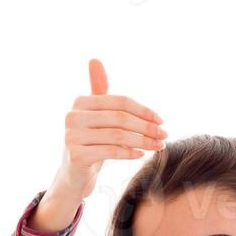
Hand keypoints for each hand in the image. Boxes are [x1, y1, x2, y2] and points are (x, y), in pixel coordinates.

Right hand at [39, 58, 166, 221]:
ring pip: (118, 135)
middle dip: (146, 127)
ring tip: (158, 146)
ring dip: (143, 141)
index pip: (120, 101)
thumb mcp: (95, 116)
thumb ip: (99, 91)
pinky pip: (111, 151)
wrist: (74, 176)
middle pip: (120, 118)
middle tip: (164, 135)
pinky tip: (141, 154)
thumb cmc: (90, 143)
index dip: (143, 110)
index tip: (161, 121)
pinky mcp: (76, 156)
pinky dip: (129, 153)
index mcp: (80, 102)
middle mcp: (73, 117)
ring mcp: (72, 137)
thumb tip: (94, 59)